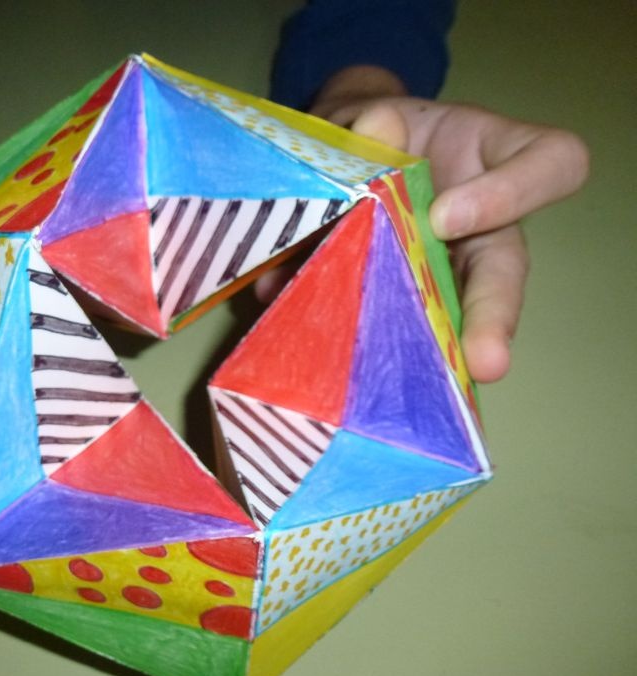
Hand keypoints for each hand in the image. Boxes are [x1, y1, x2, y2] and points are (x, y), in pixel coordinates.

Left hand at [302, 67, 587, 382]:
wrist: (340, 154)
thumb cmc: (377, 130)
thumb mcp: (372, 113)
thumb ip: (372, 122)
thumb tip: (374, 131)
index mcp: (492, 159)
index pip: (553, 165)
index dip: (511, 194)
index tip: (444, 218)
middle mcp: (479, 224)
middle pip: (506, 272)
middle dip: (492, 318)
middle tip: (483, 363)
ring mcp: (440, 269)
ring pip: (450, 315)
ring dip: (423, 347)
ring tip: (395, 375)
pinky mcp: (396, 301)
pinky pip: (387, 326)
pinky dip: (346, 331)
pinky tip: (309, 332)